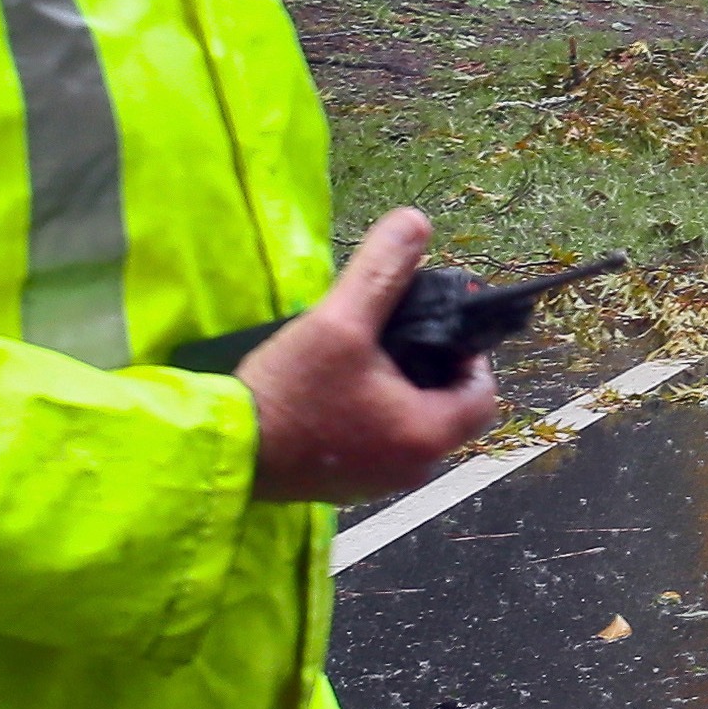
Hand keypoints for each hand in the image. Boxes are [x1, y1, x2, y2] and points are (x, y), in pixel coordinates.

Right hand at [243, 208, 497, 502]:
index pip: (483, 394)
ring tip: (367, 357)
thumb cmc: (289, 392)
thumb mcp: (338, 321)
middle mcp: (412, 469)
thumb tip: (416, 223)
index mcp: (427, 436)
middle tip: (399, 337)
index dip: (470, 356)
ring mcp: (378, 483)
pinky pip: (380, 444)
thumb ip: (382, 271)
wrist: (225, 451)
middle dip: (433, 371)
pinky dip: (374, 417)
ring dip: (401, 393)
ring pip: (413, 428)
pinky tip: (340, 389)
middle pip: (449, 411)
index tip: (437, 328)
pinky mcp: (346, 486)